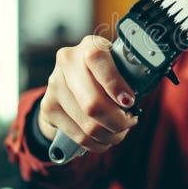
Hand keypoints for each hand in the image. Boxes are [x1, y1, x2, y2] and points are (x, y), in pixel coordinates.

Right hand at [39, 36, 138, 152]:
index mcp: (89, 46)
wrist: (68, 79)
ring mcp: (55, 85)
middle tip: (129, 122)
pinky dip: (98, 143)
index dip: (116, 84)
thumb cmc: (104, 72)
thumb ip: (128, 76)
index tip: (129, 101)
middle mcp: (68, 62)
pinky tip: (106, 137)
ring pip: (88, 125)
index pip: (98, 60)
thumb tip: (138, 100)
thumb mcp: (117, 64)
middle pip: (93, 103)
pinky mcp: (48, 107)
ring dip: (111, 135)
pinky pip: (78, 136)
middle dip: (118, 121)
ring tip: (120, 130)